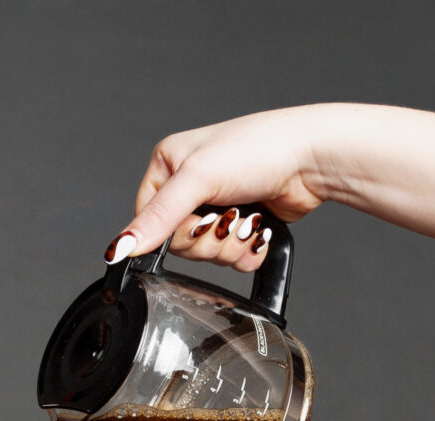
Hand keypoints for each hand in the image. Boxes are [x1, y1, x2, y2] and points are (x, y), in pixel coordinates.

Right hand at [106, 105, 337, 270]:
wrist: (315, 157)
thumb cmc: (262, 147)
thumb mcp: (199, 178)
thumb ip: (157, 217)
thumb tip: (119, 248)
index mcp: (170, 166)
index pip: (148, 221)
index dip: (173, 230)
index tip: (197, 215)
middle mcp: (191, 186)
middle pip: (178, 243)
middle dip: (208, 237)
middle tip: (228, 215)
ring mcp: (218, 206)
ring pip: (205, 254)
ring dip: (230, 244)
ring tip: (248, 217)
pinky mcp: (241, 225)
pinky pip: (231, 259)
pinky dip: (246, 252)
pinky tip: (258, 230)